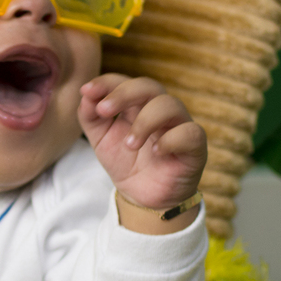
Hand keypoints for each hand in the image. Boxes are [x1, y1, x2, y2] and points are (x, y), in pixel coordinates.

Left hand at [79, 74, 206, 228]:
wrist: (143, 198)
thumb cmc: (126, 162)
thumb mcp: (100, 140)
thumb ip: (90, 117)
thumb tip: (85, 95)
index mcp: (137, 105)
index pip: (125, 82)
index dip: (107, 82)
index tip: (87, 91)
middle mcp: (160, 110)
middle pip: (149, 86)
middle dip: (124, 94)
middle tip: (104, 110)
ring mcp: (179, 125)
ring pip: (170, 105)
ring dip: (145, 121)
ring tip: (129, 144)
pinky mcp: (195, 146)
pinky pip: (190, 132)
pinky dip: (171, 140)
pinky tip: (155, 152)